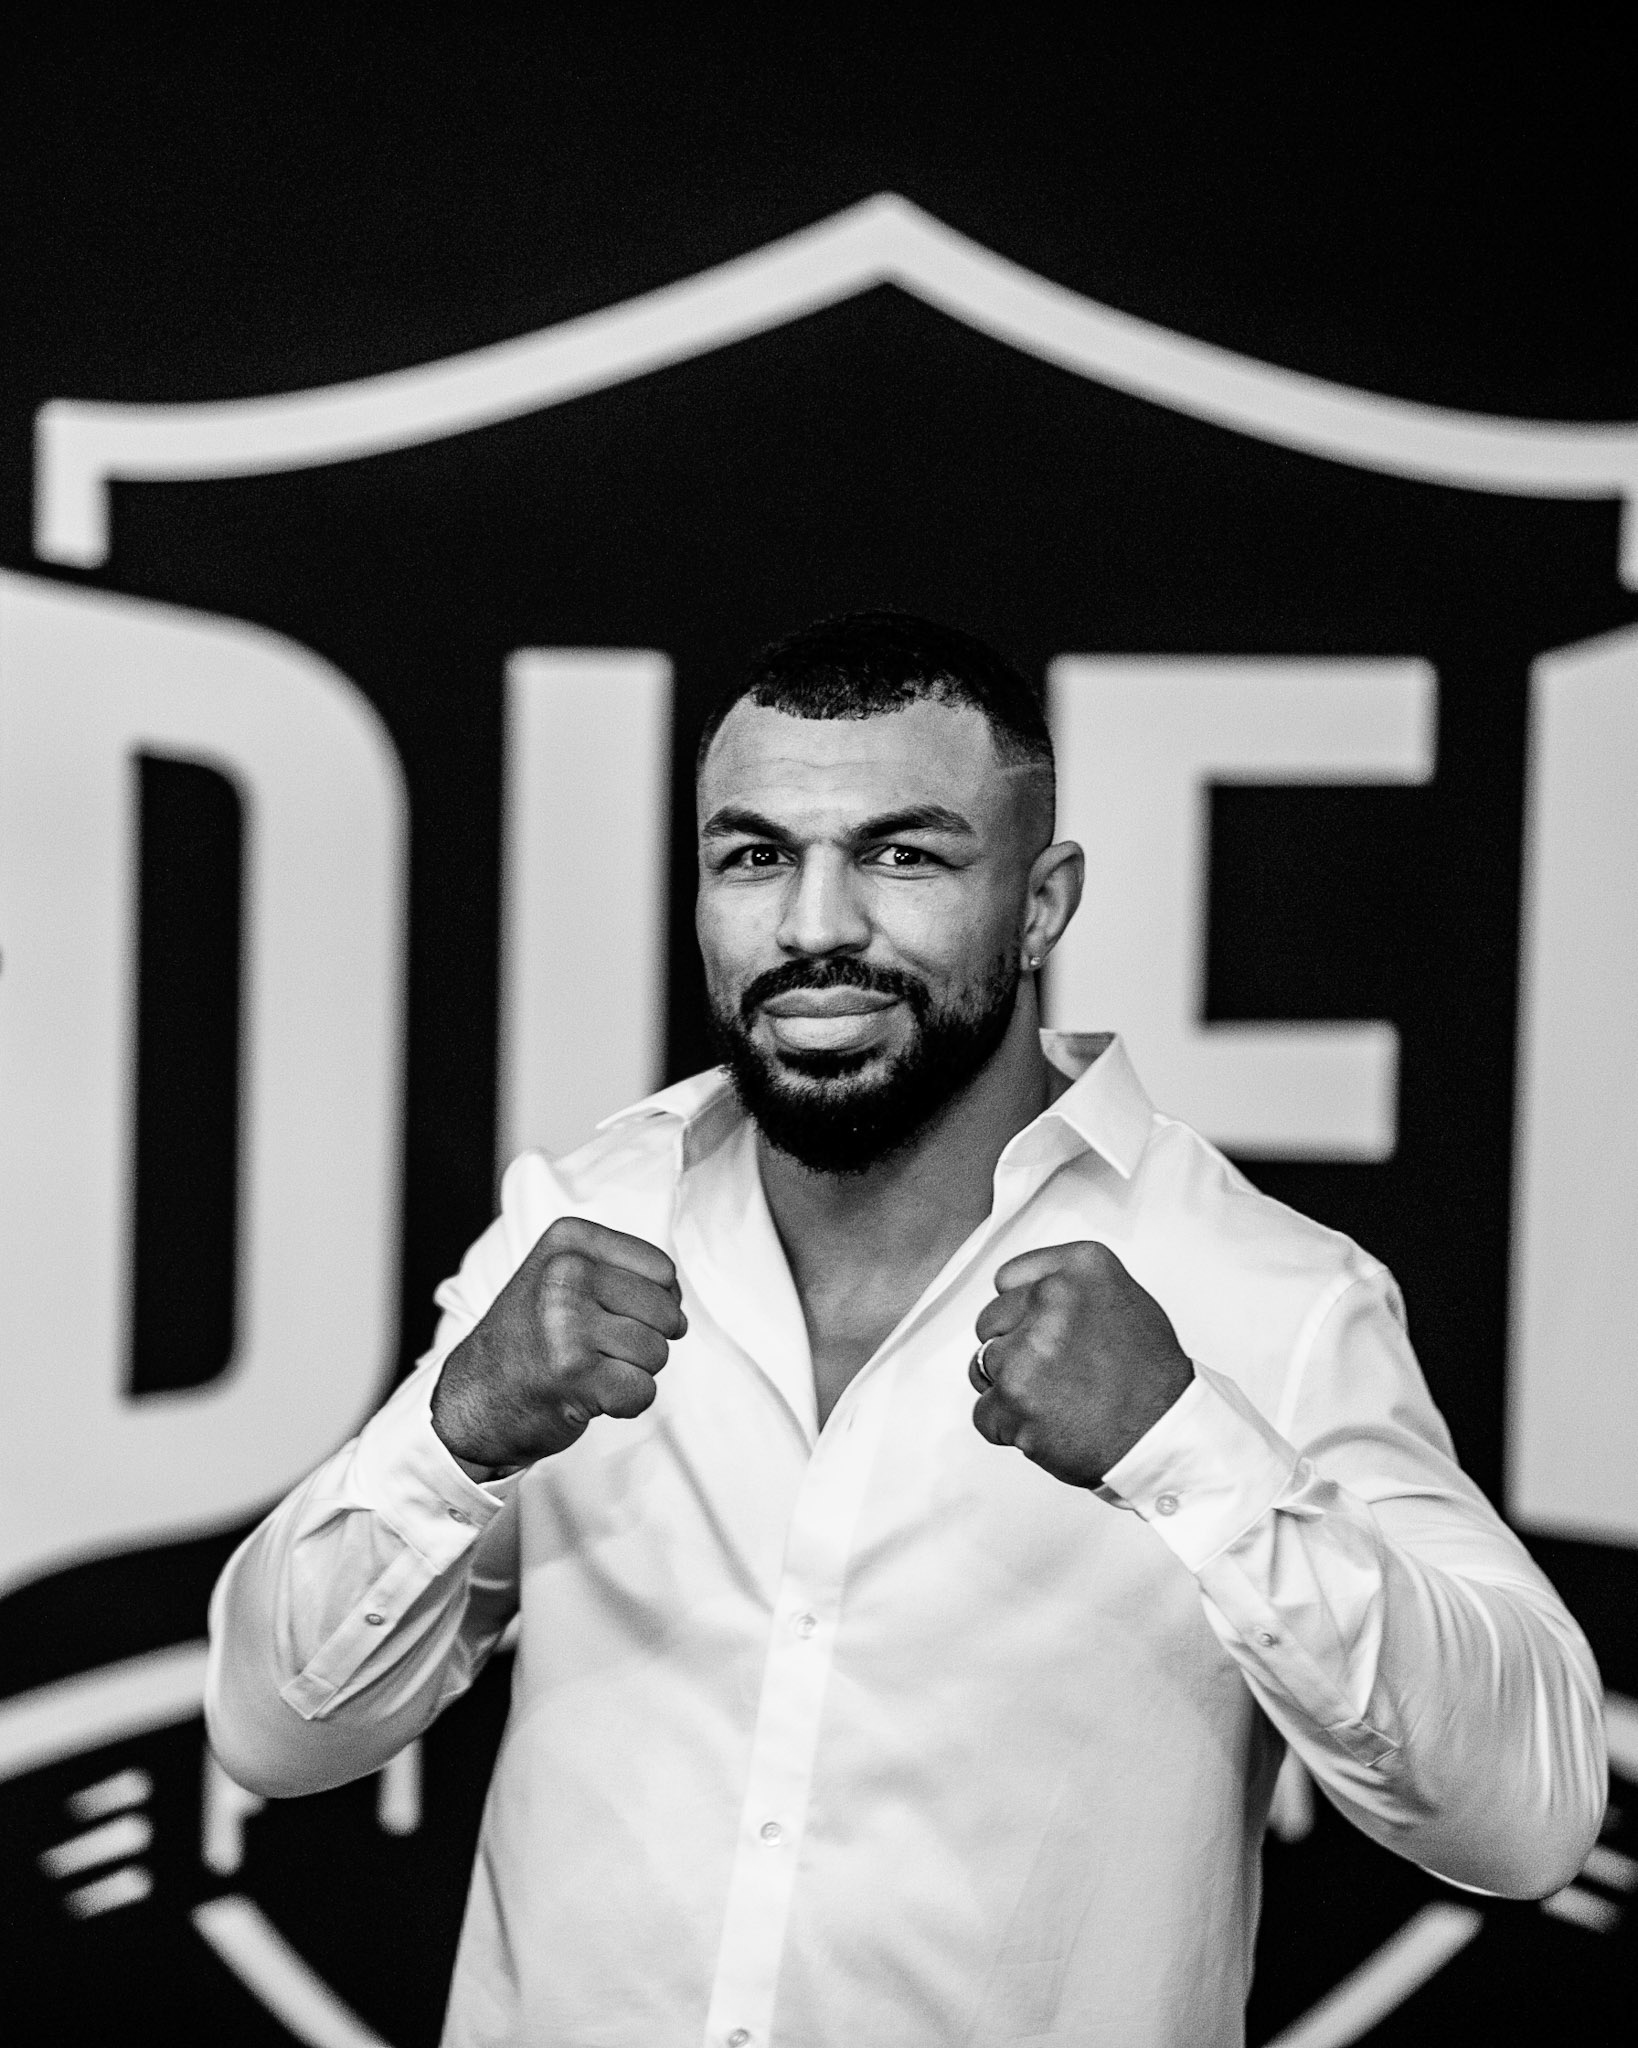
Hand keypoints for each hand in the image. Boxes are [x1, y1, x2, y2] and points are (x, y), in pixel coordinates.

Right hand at [431, 1217, 686, 1470]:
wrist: (474, 1397)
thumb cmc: (530, 1337)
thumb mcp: (561, 1275)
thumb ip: (618, 1269)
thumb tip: (676, 1296)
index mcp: (568, 1242)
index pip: (661, 1270)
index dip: (655, 1302)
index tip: (615, 1316)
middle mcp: (565, 1274)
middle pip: (665, 1312)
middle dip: (647, 1340)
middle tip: (601, 1350)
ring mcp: (567, 1323)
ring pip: (657, 1352)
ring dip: (633, 1372)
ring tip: (590, 1370)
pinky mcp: (574, 1374)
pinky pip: (643, 1391)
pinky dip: (625, 1403)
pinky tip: (589, 1395)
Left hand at [969, 1241, 1193, 1487]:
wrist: (1166, 1438)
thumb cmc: (1151, 1379)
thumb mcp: (1124, 1301)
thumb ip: (1073, 1289)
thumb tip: (1028, 1293)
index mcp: (1081, 1268)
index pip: (1009, 1278)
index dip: (1020, 1311)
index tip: (1039, 1328)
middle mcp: (1052, 1299)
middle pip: (990, 1322)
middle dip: (1012, 1350)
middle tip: (1056, 1373)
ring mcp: (1029, 1348)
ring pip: (982, 1367)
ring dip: (1010, 1391)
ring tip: (1058, 1401)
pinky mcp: (1013, 1397)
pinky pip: (984, 1413)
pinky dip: (1009, 1428)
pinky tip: (1050, 1425)